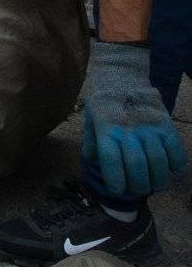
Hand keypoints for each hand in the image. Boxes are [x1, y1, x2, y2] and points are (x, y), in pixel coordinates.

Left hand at [81, 40, 186, 196]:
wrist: (123, 76)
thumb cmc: (104, 102)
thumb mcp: (90, 118)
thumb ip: (92, 141)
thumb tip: (91, 160)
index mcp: (105, 128)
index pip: (110, 160)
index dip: (115, 180)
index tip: (117, 190)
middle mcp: (128, 128)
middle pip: (137, 165)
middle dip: (138, 185)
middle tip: (137, 189)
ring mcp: (149, 126)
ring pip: (158, 161)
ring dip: (157, 179)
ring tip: (154, 185)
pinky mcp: (166, 124)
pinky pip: (176, 150)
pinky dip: (175, 165)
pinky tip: (170, 169)